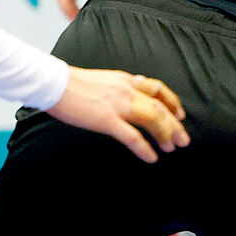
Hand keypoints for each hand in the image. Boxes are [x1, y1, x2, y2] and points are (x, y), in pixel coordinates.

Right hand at [47, 68, 187, 161]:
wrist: (52, 82)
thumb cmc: (71, 82)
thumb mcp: (104, 78)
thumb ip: (121, 85)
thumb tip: (135, 87)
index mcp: (126, 81)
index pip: (158, 89)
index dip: (173, 103)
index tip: (180, 114)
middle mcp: (127, 91)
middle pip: (159, 108)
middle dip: (174, 125)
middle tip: (183, 139)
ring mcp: (118, 106)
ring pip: (152, 120)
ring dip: (165, 135)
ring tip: (172, 148)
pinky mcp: (106, 120)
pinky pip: (132, 136)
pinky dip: (144, 148)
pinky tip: (151, 157)